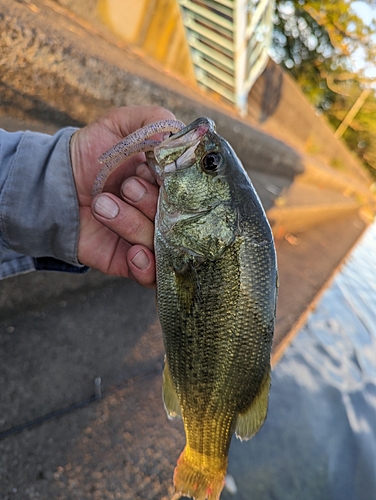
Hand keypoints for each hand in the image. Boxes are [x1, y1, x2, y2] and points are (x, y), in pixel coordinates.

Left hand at [69, 105, 174, 286]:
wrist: (54, 185)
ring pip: (163, 245)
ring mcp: (150, 240)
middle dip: (152, 202)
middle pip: (180, 220)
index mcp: (170, 185)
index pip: (192, 192)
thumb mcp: (120, 125)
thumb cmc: (89, 153)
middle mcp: (165, 214)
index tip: (155, 171)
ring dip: (133, 224)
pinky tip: (132, 252)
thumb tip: (190, 134)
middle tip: (127, 186)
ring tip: (103, 205)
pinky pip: (153, 276)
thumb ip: (155, 121)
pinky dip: (145, 266)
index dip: (178, 185)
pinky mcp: (131, 262)